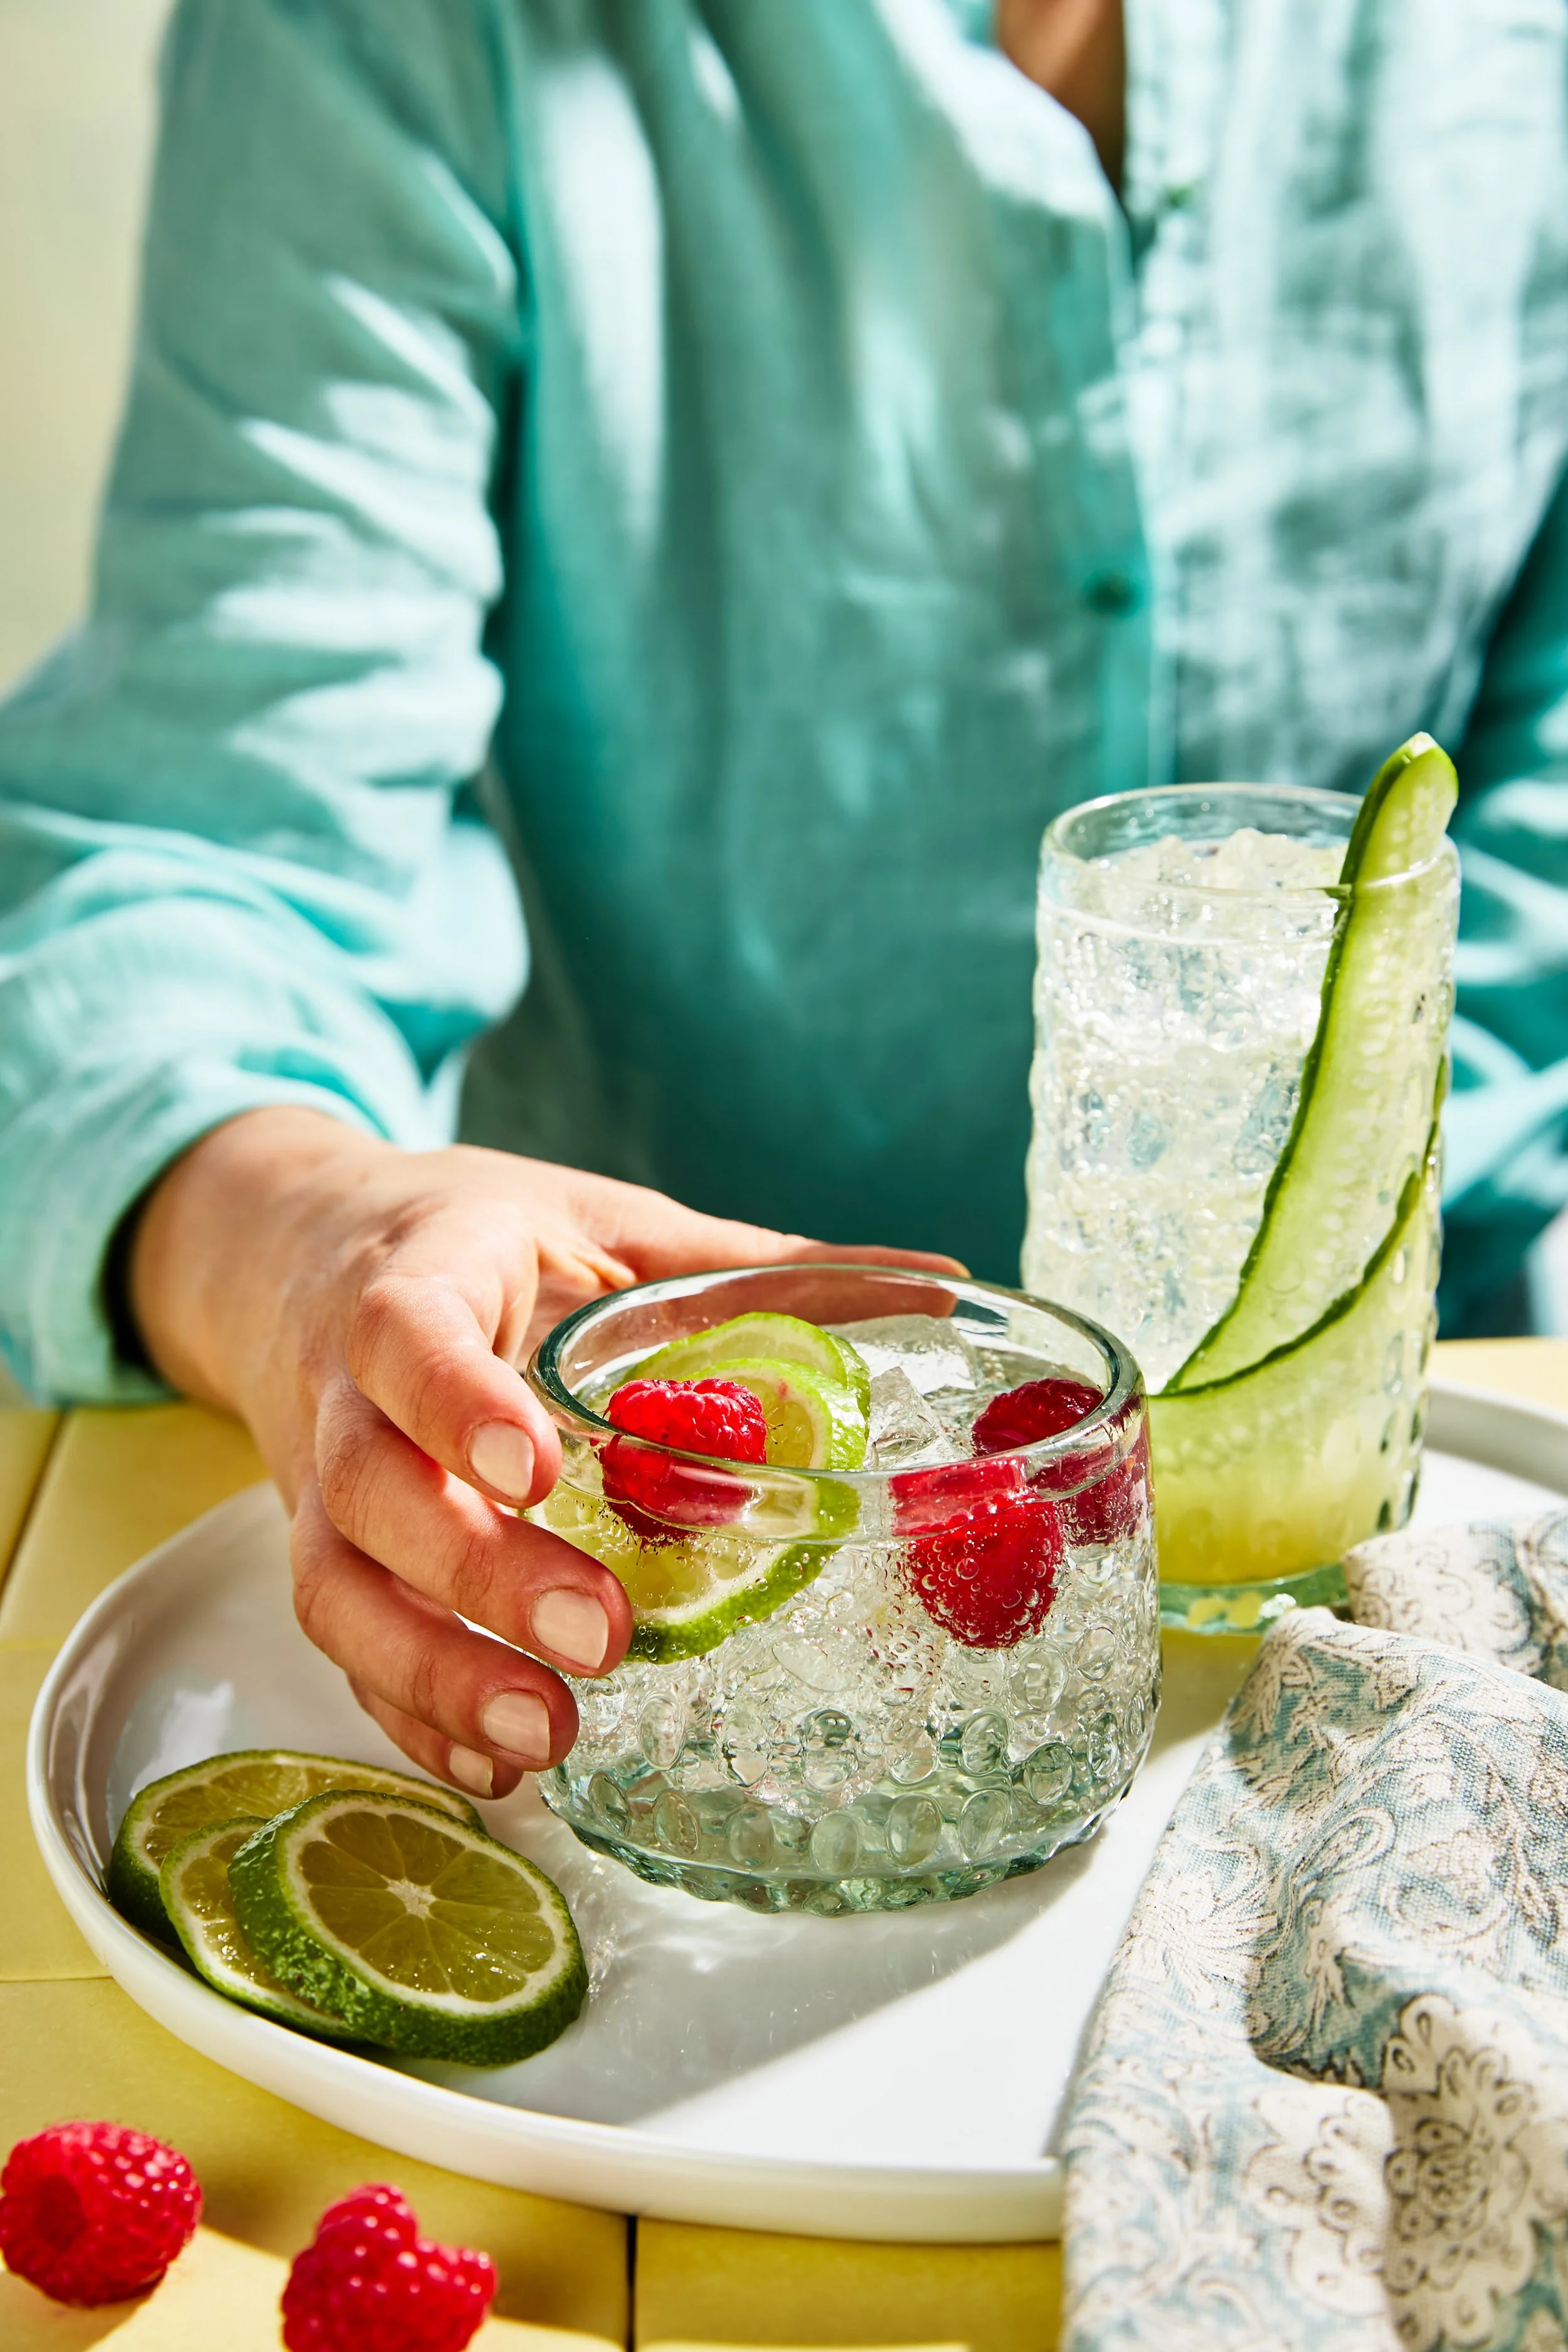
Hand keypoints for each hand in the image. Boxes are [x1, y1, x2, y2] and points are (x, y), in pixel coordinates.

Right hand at [130, 1108, 955, 1798]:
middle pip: (371, 1489)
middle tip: (598, 1637)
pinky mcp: (330, 1552)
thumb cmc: (480, 1237)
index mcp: (415, 1277)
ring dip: (433, 1674)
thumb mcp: (607, 1220)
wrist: (301, 1251)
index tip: (539, 1470)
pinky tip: (495, 1766)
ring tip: (546, 1739)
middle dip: (476, 1574)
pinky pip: (345, 1649)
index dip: (458, 1404)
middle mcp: (342, 1388)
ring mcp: (318, 1481)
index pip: (406, 1334)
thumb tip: (945, 1281)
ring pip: (337, 1588)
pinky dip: (412, 1715)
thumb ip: (754, 1263)